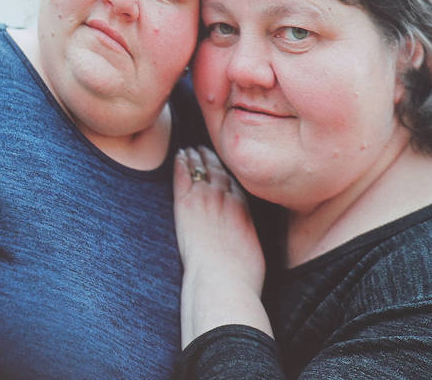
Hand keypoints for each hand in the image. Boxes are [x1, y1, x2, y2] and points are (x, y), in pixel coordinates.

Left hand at [174, 147, 269, 345]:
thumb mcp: (253, 250)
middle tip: (205, 149)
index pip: (235, 182)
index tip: (223, 165)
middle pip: (219, 171)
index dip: (229, 172)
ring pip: (201, 169)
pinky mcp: (186, 205)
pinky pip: (183, 177)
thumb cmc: (240, 275)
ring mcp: (206, 199)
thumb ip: (246, 234)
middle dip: (212, 158)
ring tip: (191, 148)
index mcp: (244, 209)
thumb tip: (244, 236)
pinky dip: (182, 163)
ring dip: (196, 157)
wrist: (222, 281)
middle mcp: (226, 199)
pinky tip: (179, 156)